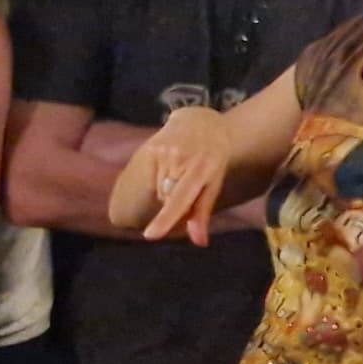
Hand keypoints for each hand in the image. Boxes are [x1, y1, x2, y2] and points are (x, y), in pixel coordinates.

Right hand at [132, 107, 234, 244]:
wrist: (201, 121)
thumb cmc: (212, 158)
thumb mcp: (214, 183)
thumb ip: (202, 212)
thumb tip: (199, 242)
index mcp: (202, 168)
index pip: (180, 198)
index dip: (165, 218)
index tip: (149, 236)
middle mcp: (180, 157)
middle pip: (166, 198)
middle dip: (171, 204)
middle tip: (183, 187)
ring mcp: (162, 149)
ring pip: (156, 190)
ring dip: (163, 192)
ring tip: (175, 176)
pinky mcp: (149, 146)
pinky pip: (148, 179)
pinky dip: (155, 183)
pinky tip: (165, 171)